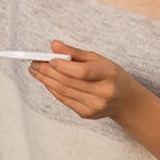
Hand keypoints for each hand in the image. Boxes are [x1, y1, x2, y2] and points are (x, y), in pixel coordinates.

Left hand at [28, 40, 145, 120]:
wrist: (125, 100)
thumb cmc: (110, 75)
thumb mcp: (99, 59)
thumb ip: (75, 52)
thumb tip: (54, 45)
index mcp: (108, 74)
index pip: (82, 71)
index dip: (63, 66)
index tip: (49, 59)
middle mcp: (103, 92)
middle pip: (68, 82)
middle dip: (47, 72)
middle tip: (34, 63)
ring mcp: (95, 105)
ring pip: (63, 92)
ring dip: (46, 80)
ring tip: (35, 71)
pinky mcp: (87, 114)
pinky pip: (64, 100)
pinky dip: (52, 89)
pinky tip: (46, 81)